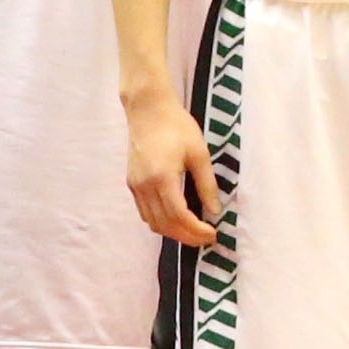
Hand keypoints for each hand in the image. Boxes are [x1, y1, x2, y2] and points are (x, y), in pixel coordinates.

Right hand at [122, 79, 222, 244]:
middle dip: (187, 237)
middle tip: (206, 238)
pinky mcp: (132, 183)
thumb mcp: (199, 154)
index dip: (196, 231)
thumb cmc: (177, 126)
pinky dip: (161, 222)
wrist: (148, 109)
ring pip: (152, 222)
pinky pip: (145, 212)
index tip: (213, 234)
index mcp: (163, 178)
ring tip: (194, 232)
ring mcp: (135, 186)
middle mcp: (145, 186)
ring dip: (173, 232)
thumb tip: (215, 211)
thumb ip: (207, 185)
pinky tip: (176, 219)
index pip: (179, 217)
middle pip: (164, 225)